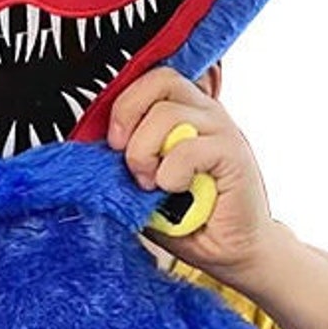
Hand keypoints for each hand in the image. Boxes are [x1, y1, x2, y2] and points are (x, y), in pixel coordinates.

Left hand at [108, 67, 279, 279]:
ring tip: (152, 183)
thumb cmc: (187, 218)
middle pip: (160, 81)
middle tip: (127, 159)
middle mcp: (204, 113)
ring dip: (145, 153)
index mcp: (184, 113)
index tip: (113, 143)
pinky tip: (175, 188)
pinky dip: (172, 173)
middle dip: (129, 118)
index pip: (152, 78)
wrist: (230, 250)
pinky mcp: (233, 154)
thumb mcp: (144, 185)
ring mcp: (221, 130)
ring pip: (167, 114)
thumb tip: (94, 151)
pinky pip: (190, 149)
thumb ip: (126, 162)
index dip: (125, 103)